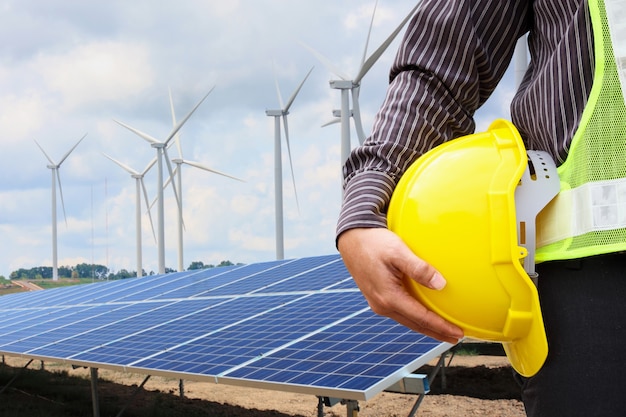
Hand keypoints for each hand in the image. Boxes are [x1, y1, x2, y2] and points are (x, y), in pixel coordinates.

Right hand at [337, 227, 463, 343]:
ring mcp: (378, 303)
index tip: (458, 332)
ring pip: (407, 320)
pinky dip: (415, 318)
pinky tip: (422, 314)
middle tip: (456, 338)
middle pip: (415, 325)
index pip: (421, 318)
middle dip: (436, 333)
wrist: (352, 238)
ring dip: (426, 327)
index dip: (441, 326)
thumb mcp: (398, 252)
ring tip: (443, 330)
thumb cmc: (374, 243)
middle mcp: (382, 305)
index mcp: (388, 297)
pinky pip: (400, 313)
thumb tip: (441, 284)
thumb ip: (419, 268)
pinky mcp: (377, 297)